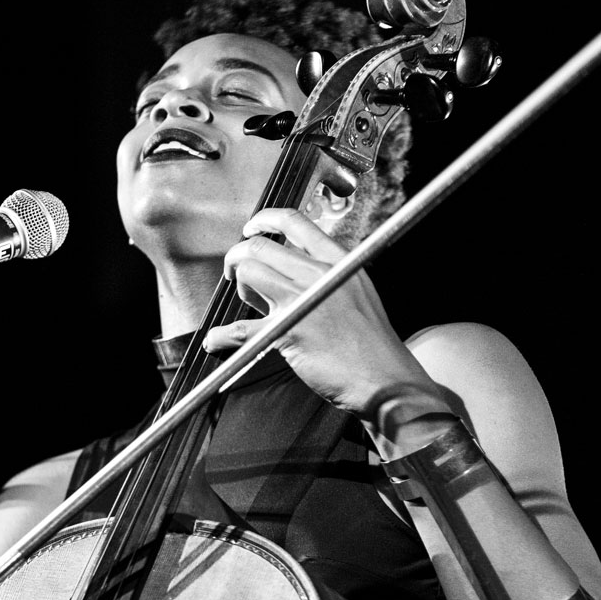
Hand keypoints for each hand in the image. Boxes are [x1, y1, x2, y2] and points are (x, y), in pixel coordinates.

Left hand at [202, 207, 447, 423]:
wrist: (385, 379)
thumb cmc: (371, 343)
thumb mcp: (357, 291)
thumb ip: (325, 275)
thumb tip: (287, 271)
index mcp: (337, 260)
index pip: (295, 222)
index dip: (264, 220)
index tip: (251, 229)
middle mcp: (318, 274)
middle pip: (261, 246)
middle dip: (239, 257)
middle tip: (237, 274)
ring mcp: (301, 301)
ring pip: (248, 272)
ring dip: (238, 287)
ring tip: (247, 306)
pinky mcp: (287, 333)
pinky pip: (240, 328)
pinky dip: (221, 336)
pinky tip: (215, 341)